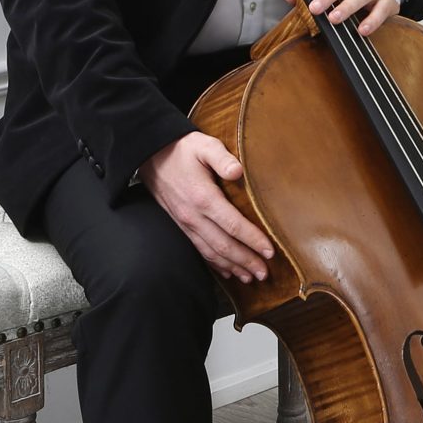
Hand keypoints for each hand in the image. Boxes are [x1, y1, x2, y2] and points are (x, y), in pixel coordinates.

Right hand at [139, 131, 273, 283]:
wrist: (151, 155)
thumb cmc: (183, 149)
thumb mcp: (204, 145)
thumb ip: (222, 158)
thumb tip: (238, 171)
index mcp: (203, 197)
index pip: (233, 225)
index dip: (253, 240)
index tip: (270, 251)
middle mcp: (194, 216)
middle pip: (223, 245)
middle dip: (246, 261)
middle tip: (265, 273)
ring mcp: (186, 223)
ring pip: (211, 252)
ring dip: (232, 266)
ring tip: (250, 277)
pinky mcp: (182, 225)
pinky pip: (199, 249)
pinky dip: (215, 263)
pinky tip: (227, 272)